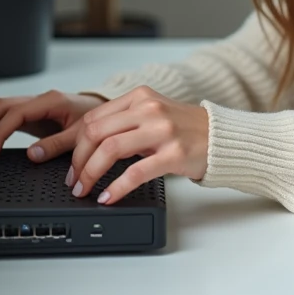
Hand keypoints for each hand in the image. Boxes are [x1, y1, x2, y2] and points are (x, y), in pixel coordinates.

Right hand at [0, 90, 106, 160]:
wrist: (109, 112)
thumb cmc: (99, 119)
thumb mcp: (82, 134)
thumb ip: (58, 144)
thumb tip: (32, 154)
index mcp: (51, 101)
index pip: (16, 113)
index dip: (0, 132)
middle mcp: (41, 100)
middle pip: (1, 106)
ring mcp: (36, 106)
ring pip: (1, 109)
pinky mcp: (35, 114)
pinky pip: (7, 116)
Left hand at [67, 86, 207, 204]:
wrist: (221, 137)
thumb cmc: (186, 129)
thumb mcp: (153, 115)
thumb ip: (124, 122)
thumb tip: (88, 145)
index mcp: (140, 97)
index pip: (94, 118)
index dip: (76, 144)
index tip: (72, 164)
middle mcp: (150, 109)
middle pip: (97, 132)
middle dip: (78, 160)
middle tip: (74, 180)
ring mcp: (163, 131)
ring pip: (111, 149)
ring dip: (91, 173)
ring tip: (85, 189)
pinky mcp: (174, 154)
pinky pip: (136, 172)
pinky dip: (116, 187)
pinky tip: (108, 197)